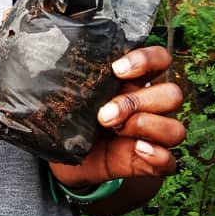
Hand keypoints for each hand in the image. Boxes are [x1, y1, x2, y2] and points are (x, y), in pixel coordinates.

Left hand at [48, 45, 184, 188]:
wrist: (67, 158)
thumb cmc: (72, 116)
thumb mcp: (70, 93)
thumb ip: (71, 74)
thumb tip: (39, 54)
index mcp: (135, 80)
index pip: (160, 58)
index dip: (147, 59)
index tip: (117, 69)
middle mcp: (151, 104)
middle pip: (172, 94)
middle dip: (137, 102)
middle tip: (104, 114)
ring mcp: (155, 134)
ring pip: (176, 128)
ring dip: (146, 127)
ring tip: (116, 131)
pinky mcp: (151, 162)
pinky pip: (170, 161)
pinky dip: (156, 156)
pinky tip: (135, 150)